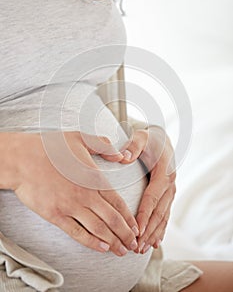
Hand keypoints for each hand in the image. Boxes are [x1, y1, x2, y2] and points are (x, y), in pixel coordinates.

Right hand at [2, 132, 138, 255]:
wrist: (22, 159)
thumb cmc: (50, 148)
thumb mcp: (80, 138)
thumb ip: (103, 146)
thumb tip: (121, 155)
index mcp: (93, 177)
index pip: (117, 202)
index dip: (129, 217)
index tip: (136, 227)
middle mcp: (85, 195)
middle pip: (112, 219)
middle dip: (125, 234)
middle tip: (134, 245)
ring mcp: (70, 207)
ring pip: (98, 229)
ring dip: (112, 242)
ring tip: (121, 251)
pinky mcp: (55, 215)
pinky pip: (76, 233)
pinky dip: (91, 242)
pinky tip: (101, 248)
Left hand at [119, 127, 175, 252]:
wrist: (162, 140)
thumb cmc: (149, 140)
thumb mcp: (141, 138)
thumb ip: (133, 146)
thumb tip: (124, 157)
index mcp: (164, 173)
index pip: (152, 198)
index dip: (144, 215)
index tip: (136, 231)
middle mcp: (170, 185)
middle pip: (158, 213)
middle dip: (148, 231)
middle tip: (136, 247)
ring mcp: (171, 192)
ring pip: (163, 217)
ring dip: (153, 234)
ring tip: (142, 249)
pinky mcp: (168, 196)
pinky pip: (165, 215)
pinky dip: (160, 230)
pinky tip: (155, 243)